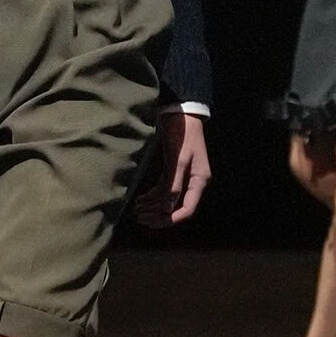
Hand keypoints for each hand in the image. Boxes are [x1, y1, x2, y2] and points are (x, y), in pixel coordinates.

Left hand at [135, 110, 210, 226]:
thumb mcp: (178, 159)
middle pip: (176, 206)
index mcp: (199, 180)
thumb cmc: (183, 135)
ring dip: (153, 205)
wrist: (181, 113)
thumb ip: (173, 184)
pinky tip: (140, 198)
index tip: (154, 223)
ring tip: (136, 210)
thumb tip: (166, 208)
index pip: (187, 208)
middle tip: (140, 218)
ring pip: (168, 198)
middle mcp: (192, 181)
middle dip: (158, 214)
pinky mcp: (174, 170)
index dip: (171, 218)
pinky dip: (153, 195)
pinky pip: (164, 188)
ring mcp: (183, 176)